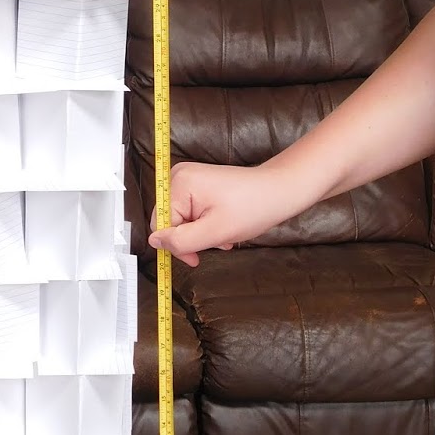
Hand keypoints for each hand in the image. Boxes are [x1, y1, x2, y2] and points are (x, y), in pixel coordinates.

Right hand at [149, 161, 299, 267]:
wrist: (279, 191)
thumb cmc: (253, 207)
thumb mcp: (214, 232)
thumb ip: (181, 241)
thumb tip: (155, 243)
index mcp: (179, 183)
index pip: (161, 225)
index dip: (178, 245)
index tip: (196, 257)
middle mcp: (180, 176)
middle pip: (170, 222)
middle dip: (193, 239)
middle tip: (217, 242)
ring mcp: (190, 179)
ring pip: (182, 221)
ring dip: (202, 234)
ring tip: (224, 234)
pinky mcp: (199, 185)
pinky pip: (192, 213)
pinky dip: (206, 226)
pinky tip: (224, 227)